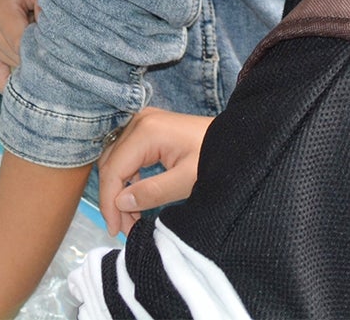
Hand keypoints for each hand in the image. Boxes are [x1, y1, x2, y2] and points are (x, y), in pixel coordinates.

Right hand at [96, 107, 212, 236]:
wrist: (240, 139)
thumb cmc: (217, 157)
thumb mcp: (187, 180)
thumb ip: (153, 192)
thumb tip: (121, 203)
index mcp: (146, 131)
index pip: (113, 170)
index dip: (109, 202)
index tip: (114, 229)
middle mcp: (139, 121)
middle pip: (110, 164)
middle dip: (113, 199)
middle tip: (123, 228)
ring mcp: (143, 122)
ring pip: (115, 160)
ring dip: (119, 190)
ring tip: (130, 219)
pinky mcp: (149, 128)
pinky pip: (127, 154)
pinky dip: (127, 178)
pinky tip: (135, 199)